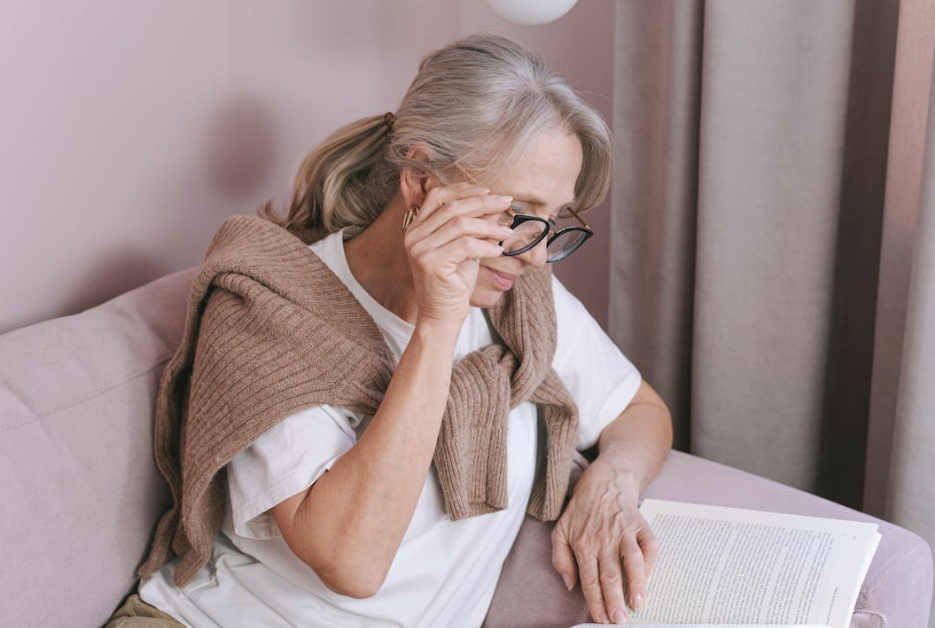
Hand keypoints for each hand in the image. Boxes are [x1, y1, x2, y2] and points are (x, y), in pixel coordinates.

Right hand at [403, 182, 513, 327]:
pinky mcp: (431, 262)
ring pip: (461, 224)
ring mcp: (420, 249)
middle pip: (452, 206)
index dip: (464, 189)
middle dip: (483, 202)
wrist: (442, 315)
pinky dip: (486, 245)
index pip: (438, 195)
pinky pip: (465, 245)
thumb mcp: (466, 248)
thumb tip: (495, 204)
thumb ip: (475, 226)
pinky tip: (498, 250)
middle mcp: (414, 236)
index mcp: (417, 228)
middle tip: (507, 202)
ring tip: (507, 233)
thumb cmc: (454, 282)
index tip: (489, 191)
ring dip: (489, 226)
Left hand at [551, 458, 658, 623]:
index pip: (589, 579)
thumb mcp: (560, 530)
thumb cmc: (581, 509)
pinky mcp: (641, 525)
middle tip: (619, 620)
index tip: (601, 619)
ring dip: (636, 584)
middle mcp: (604, 539)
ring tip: (638, 604)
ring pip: (632, 561)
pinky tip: (649, 580)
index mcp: (583, 543)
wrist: (604, 480)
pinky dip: (651, 564)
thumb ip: (560, 559)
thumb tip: (570, 585)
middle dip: (614, 600)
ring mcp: (624, 531)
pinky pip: (649, 546)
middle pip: (610, 575)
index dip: (595, 601)